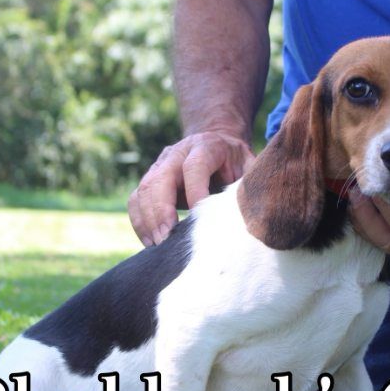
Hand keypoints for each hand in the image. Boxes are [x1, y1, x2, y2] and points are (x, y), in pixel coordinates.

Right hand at [128, 131, 254, 246]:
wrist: (217, 144)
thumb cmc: (236, 162)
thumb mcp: (249, 166)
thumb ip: (249, 183)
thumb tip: (253, 211)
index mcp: (206, 146)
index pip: (194, 167)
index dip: (195, 191)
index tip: (198, 217)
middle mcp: (178, 153)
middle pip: (161, 178)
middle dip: (161, 210)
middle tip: (167, 238)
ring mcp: (160, 165)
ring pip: (144, 189)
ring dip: (148, 219)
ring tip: (157, 245)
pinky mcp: (150, 179)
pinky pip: (136, 199)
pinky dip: (139, 222)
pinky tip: (150, 242)